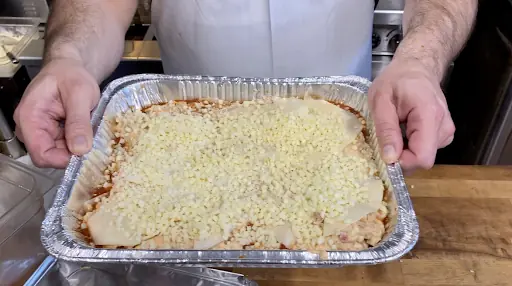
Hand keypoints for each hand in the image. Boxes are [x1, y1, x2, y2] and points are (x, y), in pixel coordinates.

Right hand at [14, 59, 99, 167]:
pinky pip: (65, 146)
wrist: (70, 67)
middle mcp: (30, 128)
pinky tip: (87, 131)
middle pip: (50, 156)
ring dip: (77, 147)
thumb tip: (80, 149)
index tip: (85, 153)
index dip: (63, 160)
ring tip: (91, 131)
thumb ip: (78, 121)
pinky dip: (78, 142)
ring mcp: (41, 131)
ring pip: (59, 153)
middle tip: (93, 141)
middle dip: (72, 153)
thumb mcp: (80, 94)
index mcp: (30, 118)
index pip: (41, 154)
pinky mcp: (51, 133)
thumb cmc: (71, 75)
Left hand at [368, 58, 454, 172]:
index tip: (385, 154)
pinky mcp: (444, 134)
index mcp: (429, 115)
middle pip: (423, 159)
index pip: (423, 157)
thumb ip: (386, 129)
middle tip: (386, 139)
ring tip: (396, 129)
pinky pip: (425, 149)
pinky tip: (405, 130)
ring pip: (423, 156)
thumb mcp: (381, 100)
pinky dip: (412, 145)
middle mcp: (444, 127)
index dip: (403, 163)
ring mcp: (446, 131)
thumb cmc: (396, 81)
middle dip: (402, 157)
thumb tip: (390, 159)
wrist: (417, 68)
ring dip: (405, 150)